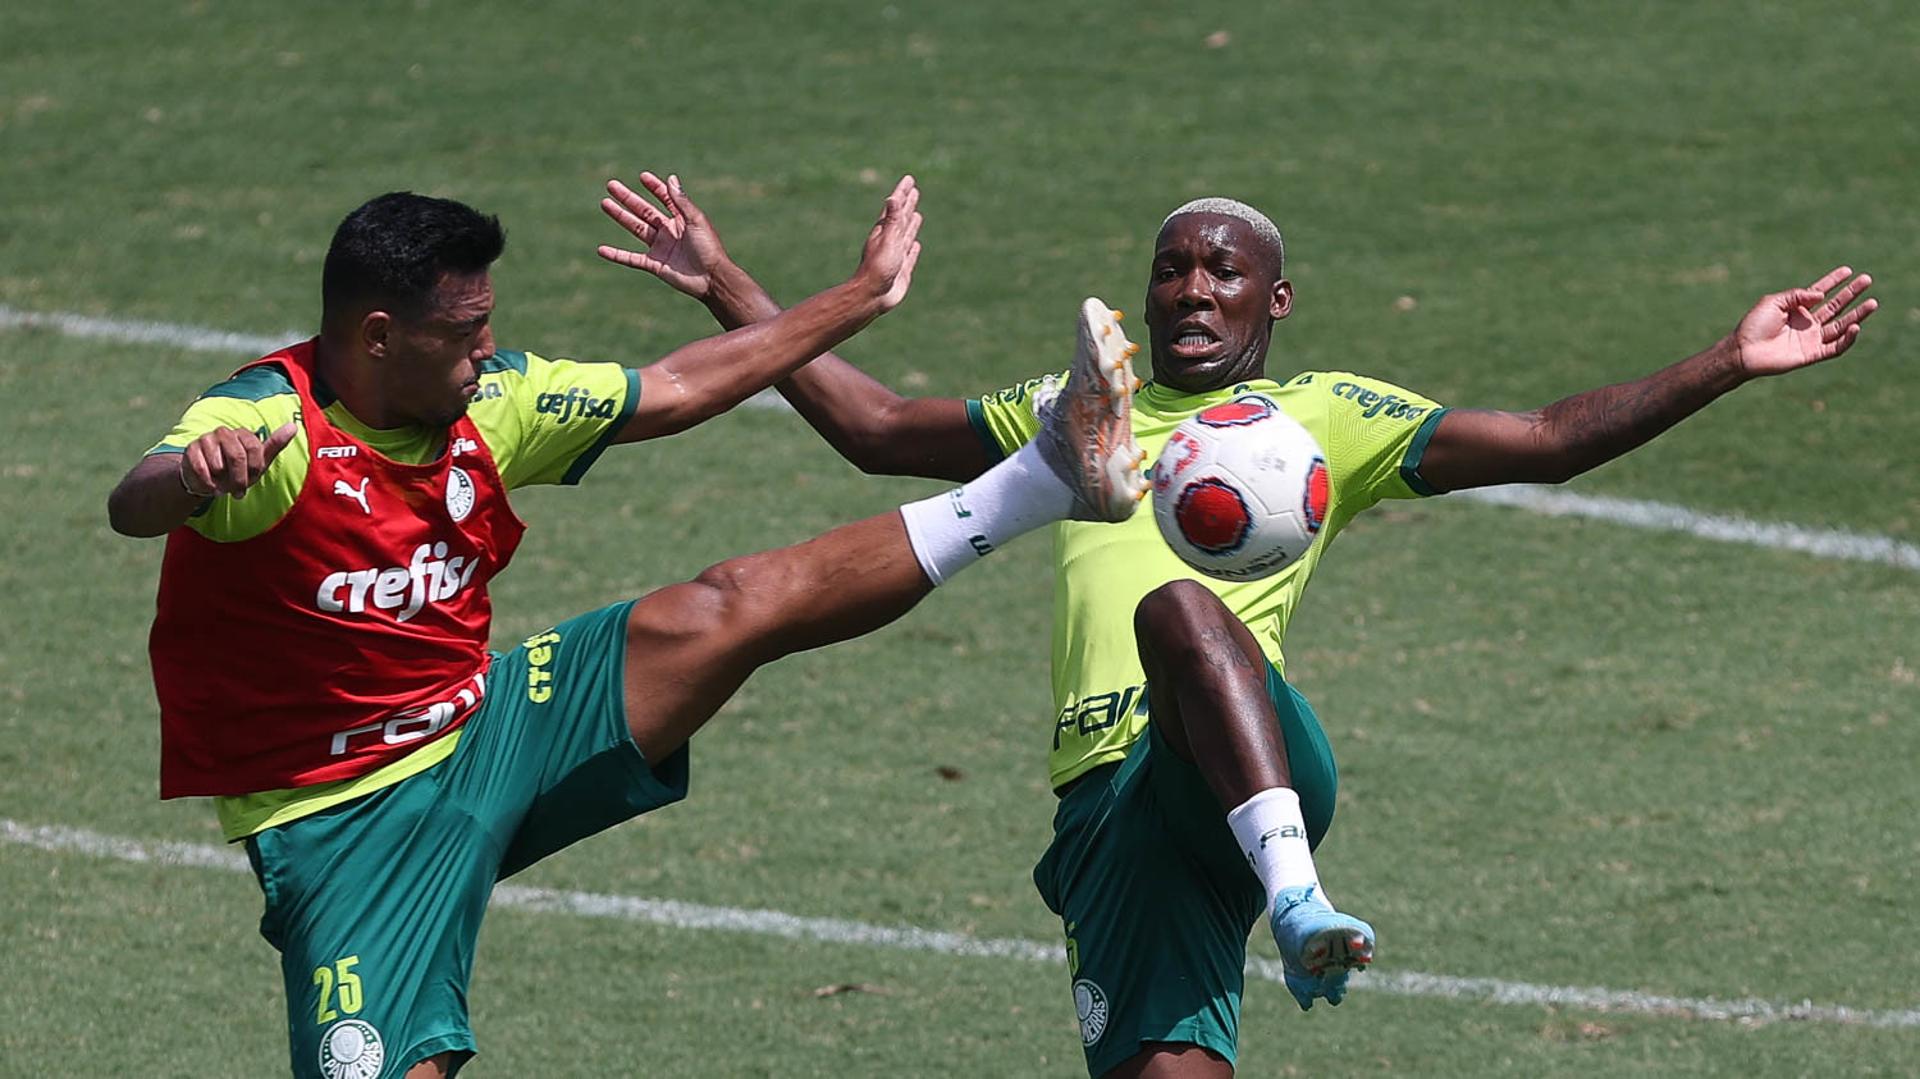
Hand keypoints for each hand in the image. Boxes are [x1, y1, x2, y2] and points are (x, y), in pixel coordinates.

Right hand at [180, 422, 296, 499]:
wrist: (209, 480)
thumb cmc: (237, 471)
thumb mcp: (259, 461)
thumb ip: (275, 444)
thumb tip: (293, 425)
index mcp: (243, 434)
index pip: (255, 449)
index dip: (255, 468)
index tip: (253, 477)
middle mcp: (224, 432)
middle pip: (237, 457)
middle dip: (239, 479)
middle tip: (238, 490)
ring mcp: (206, 439)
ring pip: (218, 464)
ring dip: (222, 482)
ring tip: (222, 485)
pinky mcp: (191, 449)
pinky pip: (201, 468)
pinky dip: (208, 483)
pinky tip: (211, 486)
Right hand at [597, 172, 731, 298]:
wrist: (712, 279)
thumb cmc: (709, 248)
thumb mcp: (696, 220)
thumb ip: (681, 201)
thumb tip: (671, 178)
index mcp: (682, 220)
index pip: (665, 199)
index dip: (654, 187)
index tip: (642, 176)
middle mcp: (669, 232)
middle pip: (644, 211)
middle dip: (628, 198)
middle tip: (611, 185)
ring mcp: (660, 248)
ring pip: (635, 228)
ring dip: (620, 216)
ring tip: (605, 203)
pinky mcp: (654, 265)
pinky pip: (631, 259)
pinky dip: (616, 255)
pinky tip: (601, 249)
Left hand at [854, 175, 922, 311]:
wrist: (873, 296)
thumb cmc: (878, 267)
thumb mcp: (888, 240)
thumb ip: (893, 220)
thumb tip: (893, 197)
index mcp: (884, 231)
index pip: (896, 206)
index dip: (902, 193)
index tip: (909, 179)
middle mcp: (890, 241)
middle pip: (901, 218)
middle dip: (907, 204)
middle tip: (913, 191)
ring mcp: (896, 256)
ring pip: (905, 235)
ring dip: (911, 224)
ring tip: (916, 214)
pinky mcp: (902, 271)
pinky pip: (909, 256)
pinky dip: (913, 249)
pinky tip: (915, 245)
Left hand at [1733, 266, 1877, 376]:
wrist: (1743, 350)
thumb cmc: (1754, 325)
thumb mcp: (1774, 302)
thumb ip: (1797, 295)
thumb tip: (1821, 294)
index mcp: (1797, 308)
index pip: (1821, 292)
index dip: (1834, 281)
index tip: (1848, 270)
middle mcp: (1808, 323)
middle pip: (1836, 306)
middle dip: (1852, 293)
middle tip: (1867, 279)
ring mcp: (1811, 338)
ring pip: (1841, 326)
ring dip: (1857, 315)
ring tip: (1872, 302)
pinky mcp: (1812, 354)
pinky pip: (1835, 348)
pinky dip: (1847, 339)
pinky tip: (1855, 327)